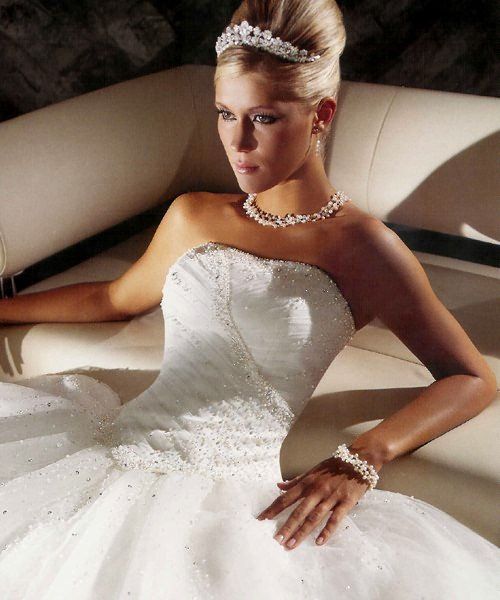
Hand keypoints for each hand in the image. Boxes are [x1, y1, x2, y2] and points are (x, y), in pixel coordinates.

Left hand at [256, 456, 371, 550]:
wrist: (359, 459)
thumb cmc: (334, 465)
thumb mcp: (313, 470)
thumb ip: (296, 481)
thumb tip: (278, 485)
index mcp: (307, 482)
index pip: (286, 498)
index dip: (273, 509)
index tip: (261, 520)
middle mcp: (317, 490)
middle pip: (298, 511)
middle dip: (286, 526)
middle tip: (276, 540)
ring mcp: (331, 497)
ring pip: (314, 517)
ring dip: (302, 532)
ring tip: (291, 545)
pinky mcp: (346, 502)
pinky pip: (335, 519)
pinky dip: (327, 531)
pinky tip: (319, 542)